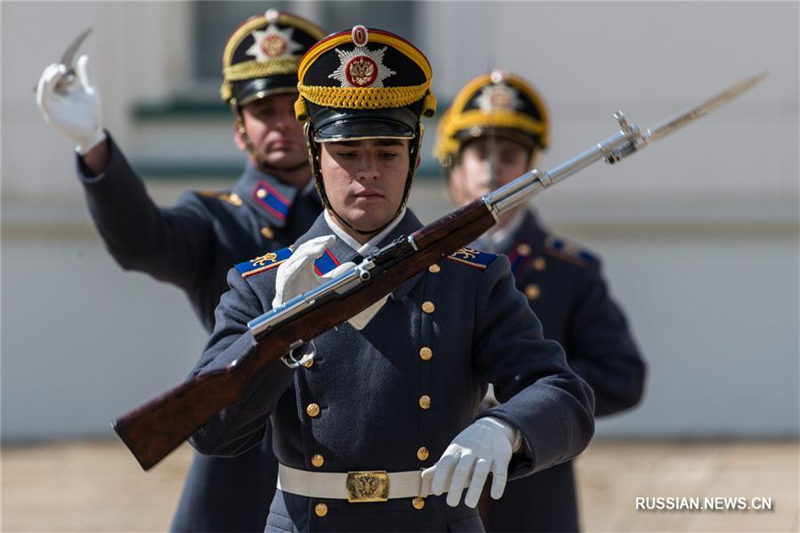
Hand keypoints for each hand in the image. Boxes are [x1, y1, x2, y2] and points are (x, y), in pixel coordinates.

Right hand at [36, 54, 104, 153]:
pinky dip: (46, 89)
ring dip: (48, 78)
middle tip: (63, 68)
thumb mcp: (90, 91)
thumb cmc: (92, 113)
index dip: (56, 70)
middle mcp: (53, 100)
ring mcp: (50, 109)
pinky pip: (44, 101)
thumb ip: (87, 76)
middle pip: (46, 82)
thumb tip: (84, 57)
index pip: (53, 78)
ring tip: (58, 70)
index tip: (66, 66)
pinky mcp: (50, 117)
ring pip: (43, 90)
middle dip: (52, 72)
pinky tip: (53, 81)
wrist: (95, 132)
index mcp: (60, 94)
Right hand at [272, 236, 386, 329]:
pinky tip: (307, 259)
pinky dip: (298, 264)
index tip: (333, 240)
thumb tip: (353, 271)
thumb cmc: (305, 297)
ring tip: (321, 248)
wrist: (290, 313)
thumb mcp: (325, 285)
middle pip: (305, 248)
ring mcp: (287, 271)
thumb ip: (336, 277)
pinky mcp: (283, 281)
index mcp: (303, 263)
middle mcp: (294, 264)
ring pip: (298, 257)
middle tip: (330, 240)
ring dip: (310, 251)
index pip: (312, 247)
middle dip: (318, 243)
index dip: (322, 242)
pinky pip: (290, 270)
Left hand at [422, 416, 520, 507]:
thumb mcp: (454, 450)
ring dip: (475, 489)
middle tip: (451, 503)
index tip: (436, 492)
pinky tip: (494, 496)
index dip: (440, 477)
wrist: (492, 426)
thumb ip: (440, 465)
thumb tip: (423, 476)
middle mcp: (471, 451)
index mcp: (456, 449)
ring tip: (470, 504)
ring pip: (480, 472)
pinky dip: (498, 484)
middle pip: (462, 469)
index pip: (446, 463)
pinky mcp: (501, 457)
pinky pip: (500, 472)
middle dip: (456, 487)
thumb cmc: (468, 444)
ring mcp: (487, 454)